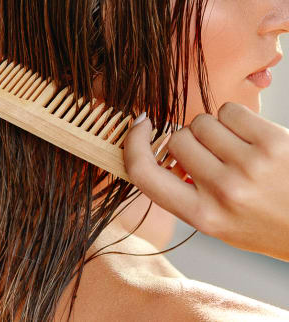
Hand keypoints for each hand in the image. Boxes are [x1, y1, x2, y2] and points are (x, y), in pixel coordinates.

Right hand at [123, 102, 288, 261]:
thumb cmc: (265, 224)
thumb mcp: (218, 224)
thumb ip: (184, 193)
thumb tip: (165, 150)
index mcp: (202, 216)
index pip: (144, 174)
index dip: (133, 144)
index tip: (139, 127)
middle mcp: (221, 191)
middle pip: (177, 139)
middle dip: (188, 141)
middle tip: (209, 154)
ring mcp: (248, 165)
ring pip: (202, 122)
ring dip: (211, 129)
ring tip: (234, 147)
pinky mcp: (273, 142)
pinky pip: (230, 110)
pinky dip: (234, 118)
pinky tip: (249, 136)